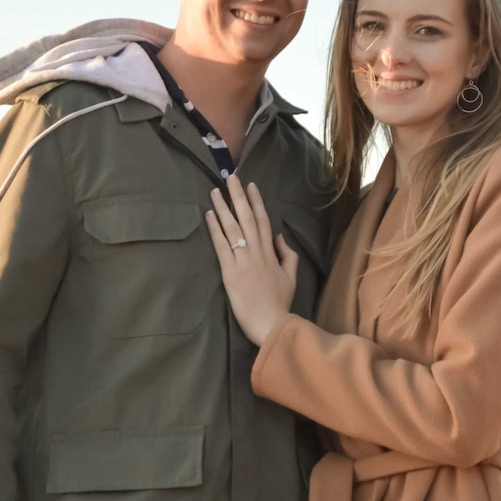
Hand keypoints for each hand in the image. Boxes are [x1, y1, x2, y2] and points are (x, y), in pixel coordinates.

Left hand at [206, 176, 297, 345]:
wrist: (272, 324)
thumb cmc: (280, 303)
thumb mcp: (291, 277)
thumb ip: (287, 255)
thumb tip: (280, 237)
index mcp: (271, 253)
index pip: (263, 221)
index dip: (256, 202)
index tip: (250, 185)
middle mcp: (257, 252)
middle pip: (246, 218)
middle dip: (238, 196)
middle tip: (231, 177)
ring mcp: (243, 261)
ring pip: (232, 228)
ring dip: (223, 207)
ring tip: (216, 191)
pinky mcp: (230, 272)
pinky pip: (221, 246)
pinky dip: (215, 229)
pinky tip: (209, 215)